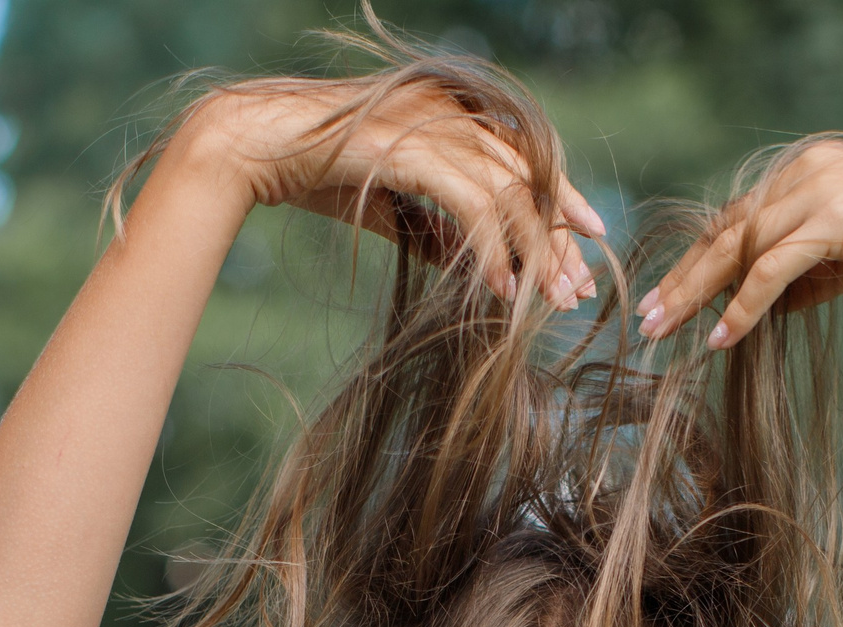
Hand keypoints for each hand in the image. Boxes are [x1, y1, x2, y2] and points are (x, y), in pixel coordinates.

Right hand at [180, 78, 602, 308]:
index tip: (588, 242)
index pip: (524, 156)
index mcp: (451, 110)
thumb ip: (436, 227)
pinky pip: (472, 204)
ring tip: (550, 301)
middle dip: (558, 237)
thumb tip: (478, 265)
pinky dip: (492, 250)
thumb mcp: (390, 205)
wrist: (254, 147)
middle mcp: (450, 109)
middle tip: (579, 290)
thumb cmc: (314, 173)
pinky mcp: (412, 149)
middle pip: (528, 175)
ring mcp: (432, 124)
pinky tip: (502, 288)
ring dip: (536, 251)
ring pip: (510, 190)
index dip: (560, 200)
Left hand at [639, 139, 842, 346]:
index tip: (666, 297)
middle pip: (726, 230)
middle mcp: (802, 172)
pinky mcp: (831, 219)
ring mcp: (815, 190)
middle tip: (647, 317)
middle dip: (683, 278)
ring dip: (698, 294)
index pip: (736, 219)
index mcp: (803, 171)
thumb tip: (767, 309)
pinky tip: (722, 336)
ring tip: (668, 331)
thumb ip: (806, 276)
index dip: (698, 261)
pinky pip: (771, 269)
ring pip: (739, 248)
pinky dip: (743, 306)